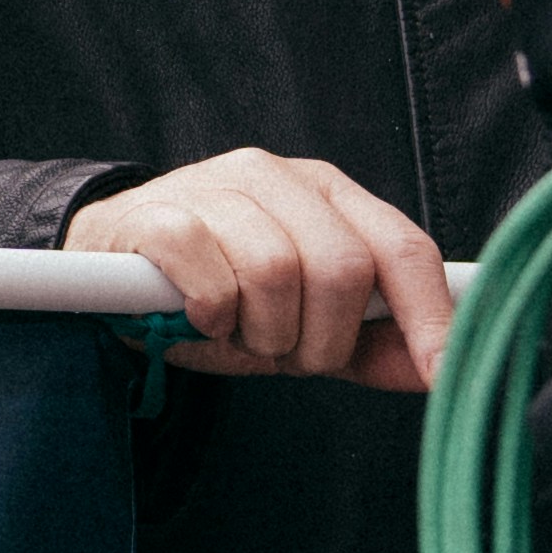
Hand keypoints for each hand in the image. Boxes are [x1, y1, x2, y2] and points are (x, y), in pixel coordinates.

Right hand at [69, 151, 456, 390]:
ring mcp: (216, 187)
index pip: (403, 247)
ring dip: (260, 332)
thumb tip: (443, 376)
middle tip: (283, 352)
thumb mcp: (303, 323)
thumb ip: (371, 345)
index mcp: (329, 193)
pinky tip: (198, 316)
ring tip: (236, 332)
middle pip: (342, 268)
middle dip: (320, 338)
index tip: (442, 376)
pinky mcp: (160, 214)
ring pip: (276, 274)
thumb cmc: (220, 293)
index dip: (429, 316)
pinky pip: (213, 280)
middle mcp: (279, 176)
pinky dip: (212, 316)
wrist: (107, 264)